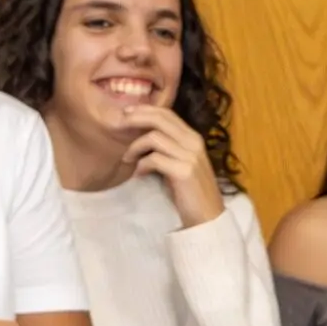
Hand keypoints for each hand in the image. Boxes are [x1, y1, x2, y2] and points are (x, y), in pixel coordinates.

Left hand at [121, 105, 223, 226]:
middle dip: (135, 118)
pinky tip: (138, 174)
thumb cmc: (188, 189)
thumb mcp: (178, 162)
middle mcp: (194, 142)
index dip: (145, 110)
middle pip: (160, 118)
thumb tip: (140, 134)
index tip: (125, 112)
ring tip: (127, 159)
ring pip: (154, 137)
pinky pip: (154, 159)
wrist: (207, 215)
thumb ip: (166, 146)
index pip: (167, 113)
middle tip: (119, 124)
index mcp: (192, 138)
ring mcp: (190, 156)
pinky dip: (141, 165)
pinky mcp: (184, 171)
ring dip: (134, 147)